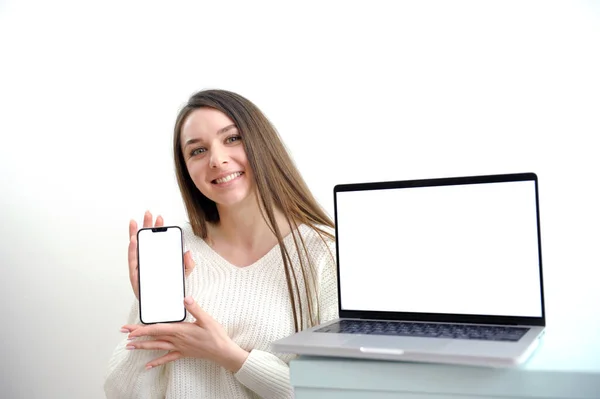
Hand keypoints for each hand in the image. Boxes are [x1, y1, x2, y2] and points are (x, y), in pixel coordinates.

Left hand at [123, 297, 249, 371]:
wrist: (222, 351)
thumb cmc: (215, 335)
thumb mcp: (207, 319)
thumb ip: (195, 309)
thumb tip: (185, 299)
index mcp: (180, 330)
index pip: (157, 329)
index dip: (142, 329)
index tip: (131, 329)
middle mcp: (176, 340)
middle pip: (153, 337)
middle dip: (137, 335)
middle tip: (124, 334)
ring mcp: (178, 347)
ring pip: (156, 347)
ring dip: (142, 347)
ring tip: (129, 347)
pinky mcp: (182, 353)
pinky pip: (166, 358)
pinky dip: (156, 362)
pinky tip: (147, 366)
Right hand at [128, 211, 195, 299]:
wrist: (163, 310)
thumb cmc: (170, 292)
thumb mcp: (183, 276)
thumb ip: (188, 265)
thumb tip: (188, 252)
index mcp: (157, 260)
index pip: (156, 241)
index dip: (157, 229)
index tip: (160, 218)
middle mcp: (147, 263)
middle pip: (145, 242)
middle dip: (146, 226)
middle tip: (148, 213)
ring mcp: (140, 270)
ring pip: (136, 250)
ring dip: (135, 235)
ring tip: (136, 224)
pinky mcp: (136, 279)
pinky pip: (133, 263)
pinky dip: (132, 251)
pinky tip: (133, 241)